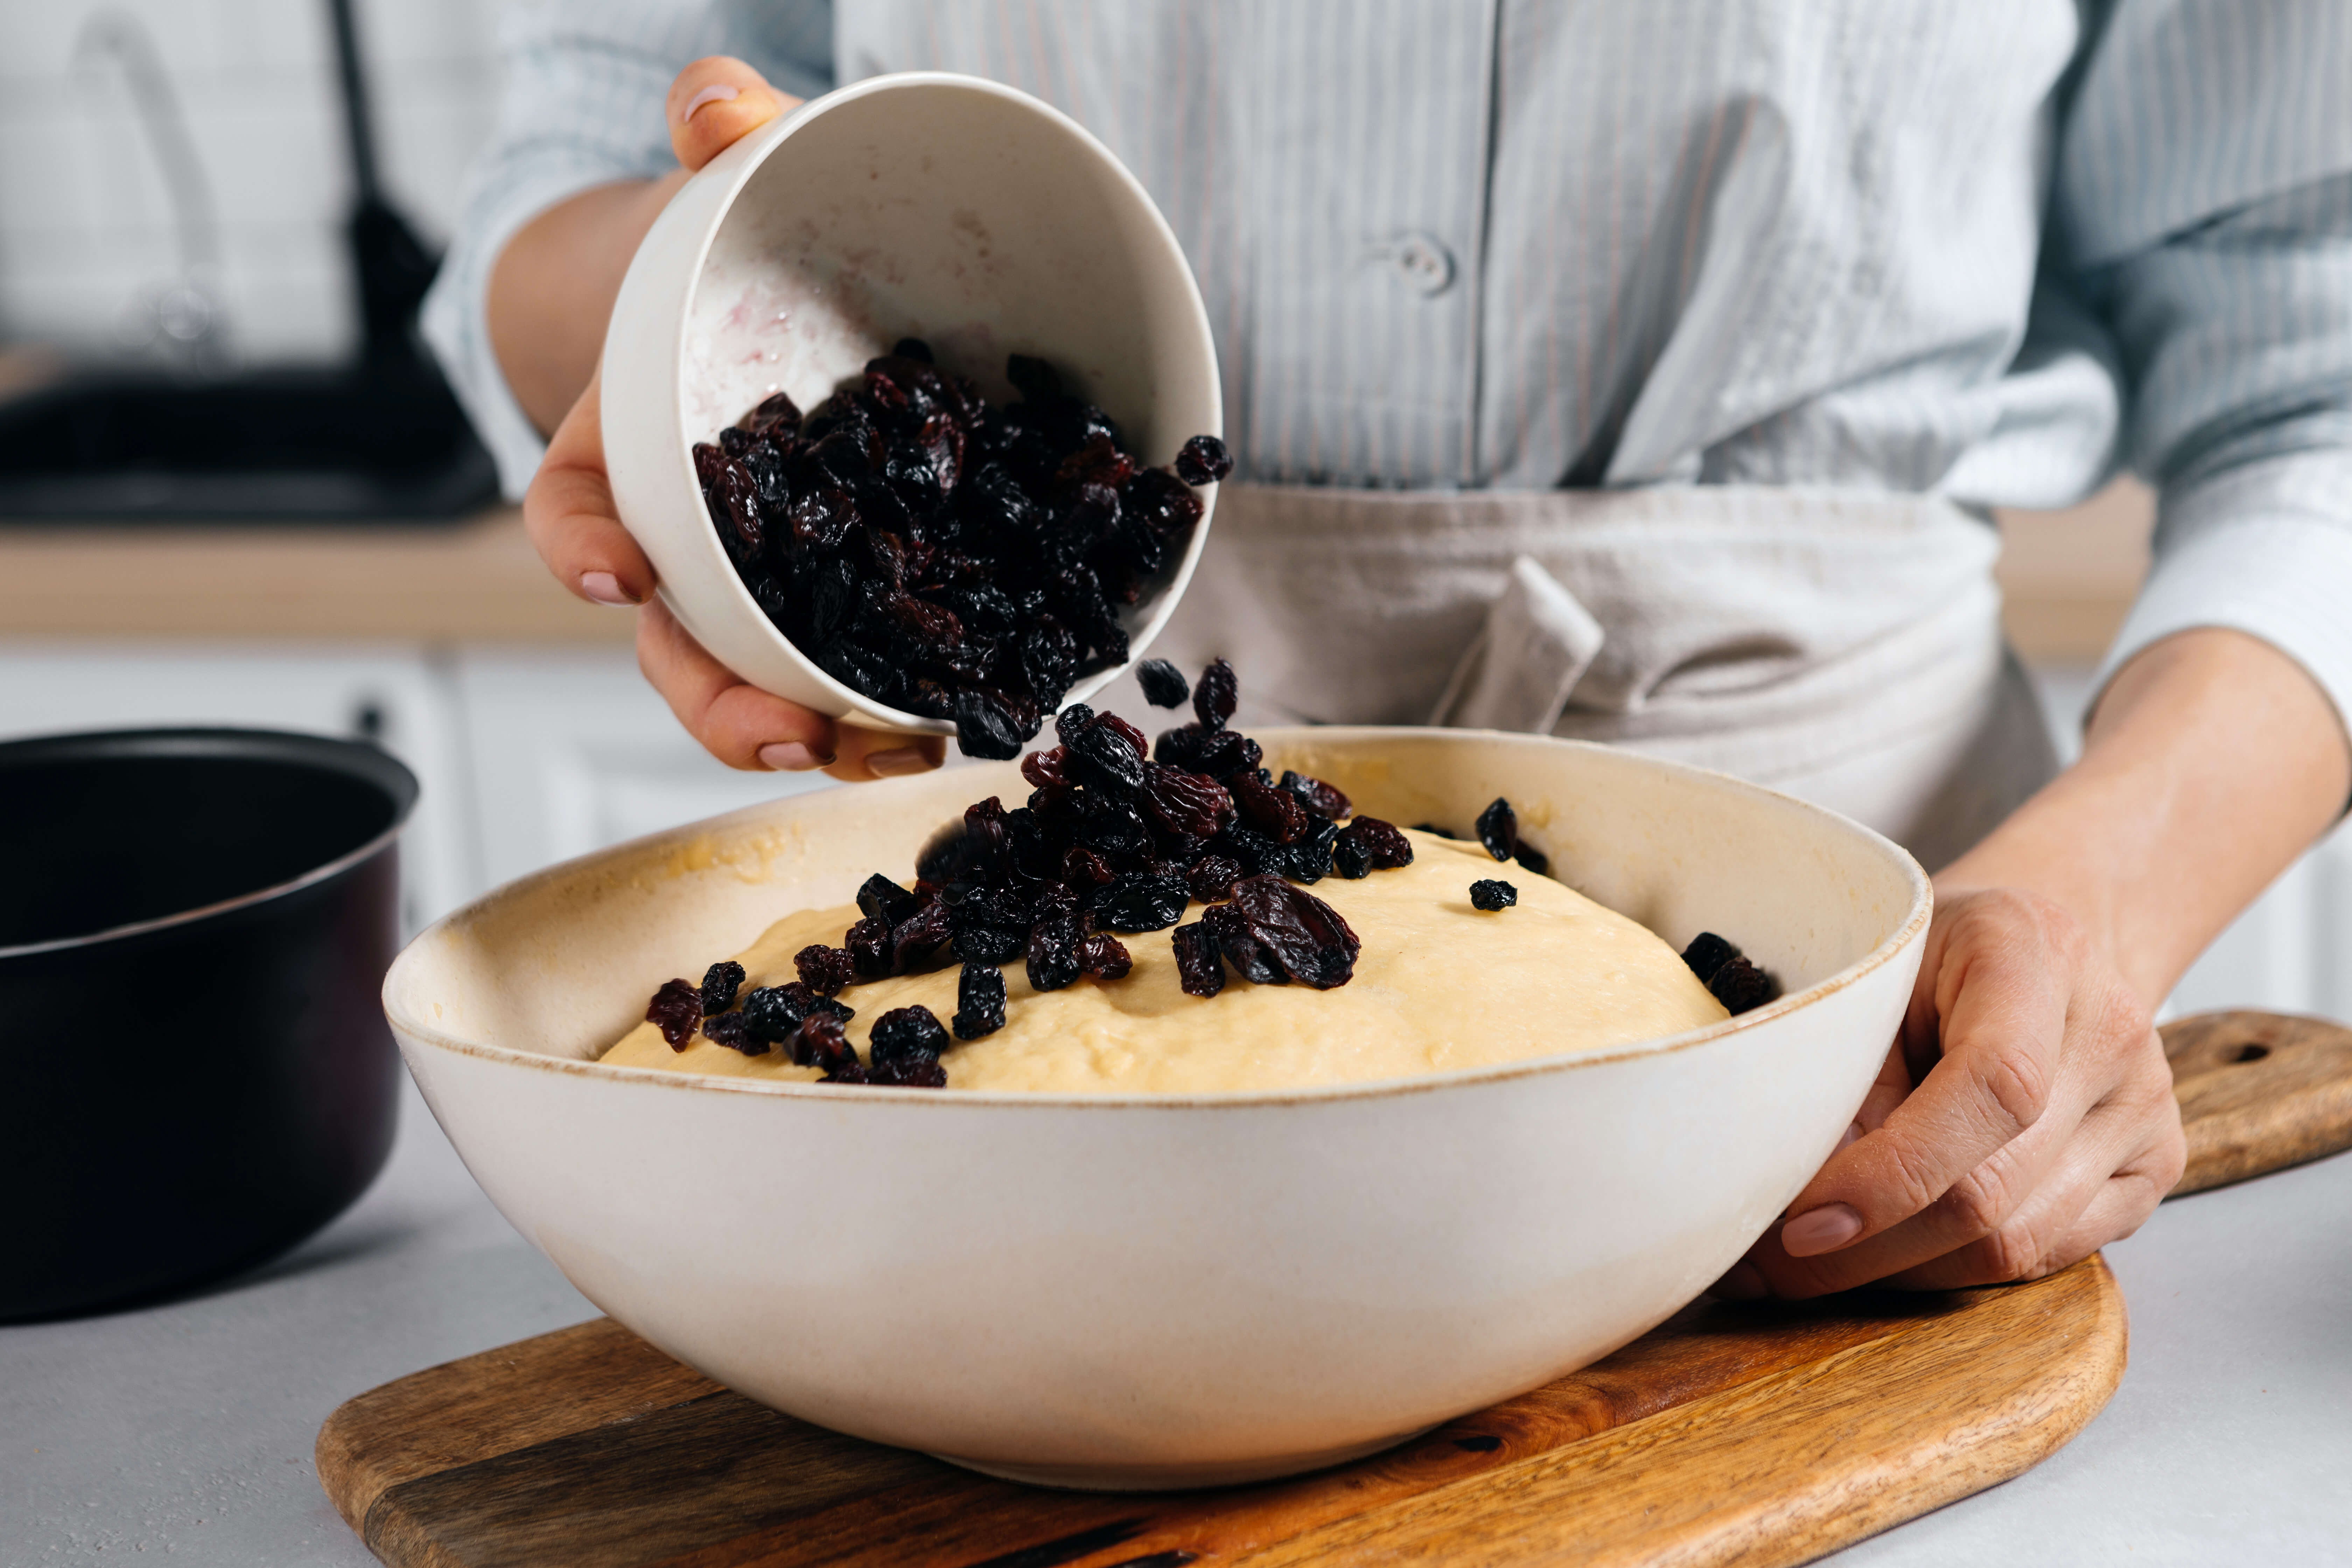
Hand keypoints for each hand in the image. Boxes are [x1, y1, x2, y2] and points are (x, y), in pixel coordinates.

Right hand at [514, 57, 945, 782]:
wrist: (811, 290)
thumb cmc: (753, 242)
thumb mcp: (741, 177)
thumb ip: (724, 134)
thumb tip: (713, 104)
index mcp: (626, 450)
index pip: (571, 508)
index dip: (582, 547)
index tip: (609, 574)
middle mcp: (687, 539)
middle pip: (674, 644)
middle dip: (720, 704)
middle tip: (786, 738)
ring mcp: (769, 583)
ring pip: (766, 683)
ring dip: (820, 735)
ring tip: (892, 757)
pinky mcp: (852, 599)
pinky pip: (857, 670)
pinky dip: (891, 711)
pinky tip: (949, 729)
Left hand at [1714, 886, 2186, 1296]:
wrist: (2039, 944)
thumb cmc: (1935, 953)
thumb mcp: (1872, 972)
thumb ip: (1843, 1074)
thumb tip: (1795, 1202)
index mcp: (2037, 954)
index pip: (1992, 1088)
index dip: (1892, 1174)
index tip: (1800, 1226)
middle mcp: (2112, 1032)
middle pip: (1994, 1189)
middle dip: (1864, 1248)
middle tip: (1760, 1269)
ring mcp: (2145, 1109)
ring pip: (2015, 1243)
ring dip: (1899, 1271)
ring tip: (1811, 1264)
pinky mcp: (2153, 1170)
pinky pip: (2045, 1256)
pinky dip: (1953, 1269)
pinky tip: (1888, 1249)